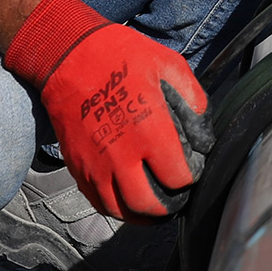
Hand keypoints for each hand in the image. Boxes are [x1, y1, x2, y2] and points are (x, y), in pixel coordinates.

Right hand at [2, 0, 207, 220]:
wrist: (68, 56)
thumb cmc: (121, 57)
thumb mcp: (169, 65)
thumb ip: (194, 100)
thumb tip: (203, 134)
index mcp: (149, 131)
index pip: (179, 178)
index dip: (190, 176)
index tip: (191, 168)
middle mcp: (121, 155)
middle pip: (150, 205)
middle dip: (170, 205)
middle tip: (176, 195)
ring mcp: (96, 165)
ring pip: (122, 211)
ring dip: (143, 214)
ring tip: (155, 204)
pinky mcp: (77, 167)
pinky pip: (98, 202)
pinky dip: (117, 208)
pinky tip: (128, 197)